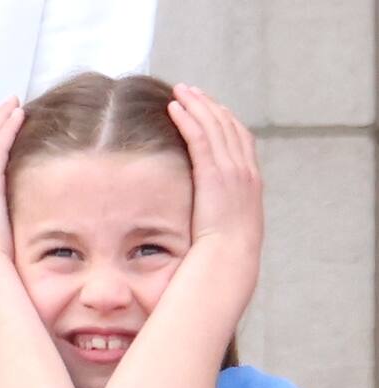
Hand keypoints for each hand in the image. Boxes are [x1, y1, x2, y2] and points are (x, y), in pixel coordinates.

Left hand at [168, 84, 263, 262]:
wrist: (231, 257)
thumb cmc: (229, 250)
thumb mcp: (234, 225)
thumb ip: (227, 209)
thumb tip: (216, 211)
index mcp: (252, 180)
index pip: (241, 137)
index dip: (225, 118)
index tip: (211, 106)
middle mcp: (245, 169)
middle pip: (228, 124)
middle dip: (208, 104)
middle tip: (190, 91)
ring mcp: (232, 170)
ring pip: (214, 125)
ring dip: (196, 104)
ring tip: (179, 91)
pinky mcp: (213, 173)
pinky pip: (200, 137)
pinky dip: (187, 119)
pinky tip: (174, 108)